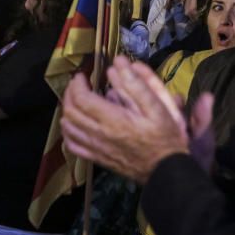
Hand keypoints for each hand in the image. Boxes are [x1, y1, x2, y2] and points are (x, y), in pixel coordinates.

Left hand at [60, 56, 196, 183]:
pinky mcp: (98, 159)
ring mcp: (96, 148)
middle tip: (78, 84)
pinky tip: (73, 125)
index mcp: (114, 120)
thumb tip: (118, 64)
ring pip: (68, 128)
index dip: (77, 84)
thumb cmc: (166, 137)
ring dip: (67, 110)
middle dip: (70, 94)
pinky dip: (68, 133)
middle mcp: (100, 135)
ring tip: (75, 100)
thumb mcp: (159, 107)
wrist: (167, 171)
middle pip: (70, 111)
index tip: (83, 75)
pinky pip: (73, 146)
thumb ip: (137, 84)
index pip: (81, 98)